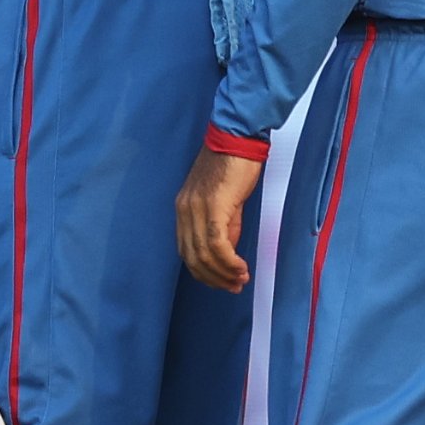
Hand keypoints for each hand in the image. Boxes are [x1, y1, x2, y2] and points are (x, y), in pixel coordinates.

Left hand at [176, 147, 262, 291]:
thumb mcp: (225, 200)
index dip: (204, 272)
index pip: (186, 251)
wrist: (238, 138)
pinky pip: (217, 244)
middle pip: (192, 258)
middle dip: (214, 278)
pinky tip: (240, 268)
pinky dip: (229, 262)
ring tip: (240, 280)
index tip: (223, 281)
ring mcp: (196, 208)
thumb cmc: (234, 164)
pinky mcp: (213, 206)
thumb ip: (224, 225)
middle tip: (233, 286)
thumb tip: (229, 251)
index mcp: (183, 208)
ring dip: (223, 273)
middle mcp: (184, 210)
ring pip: (204, 255)